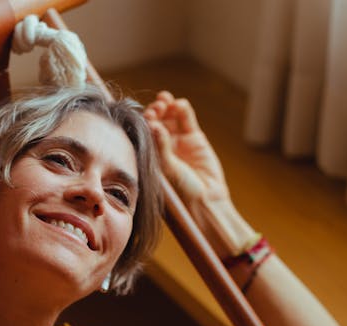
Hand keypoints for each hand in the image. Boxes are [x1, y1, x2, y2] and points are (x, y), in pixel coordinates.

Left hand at [144, 91, 254, 256]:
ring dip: (166, 106)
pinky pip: (186, 120)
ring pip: (169, 118)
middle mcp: (161, 148)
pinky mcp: (194, 139)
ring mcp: (177, 142)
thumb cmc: (179, 194)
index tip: (145, 116)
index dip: (143, 121)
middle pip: (154, 121)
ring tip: (165, 101)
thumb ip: (160, 147)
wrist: (204, 203)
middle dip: (154, 111)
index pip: (142, 133)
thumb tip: (153, 124)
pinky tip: (179, 104)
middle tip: (156, 108)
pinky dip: (182, 109)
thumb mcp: (165, 170)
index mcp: (148, 156)